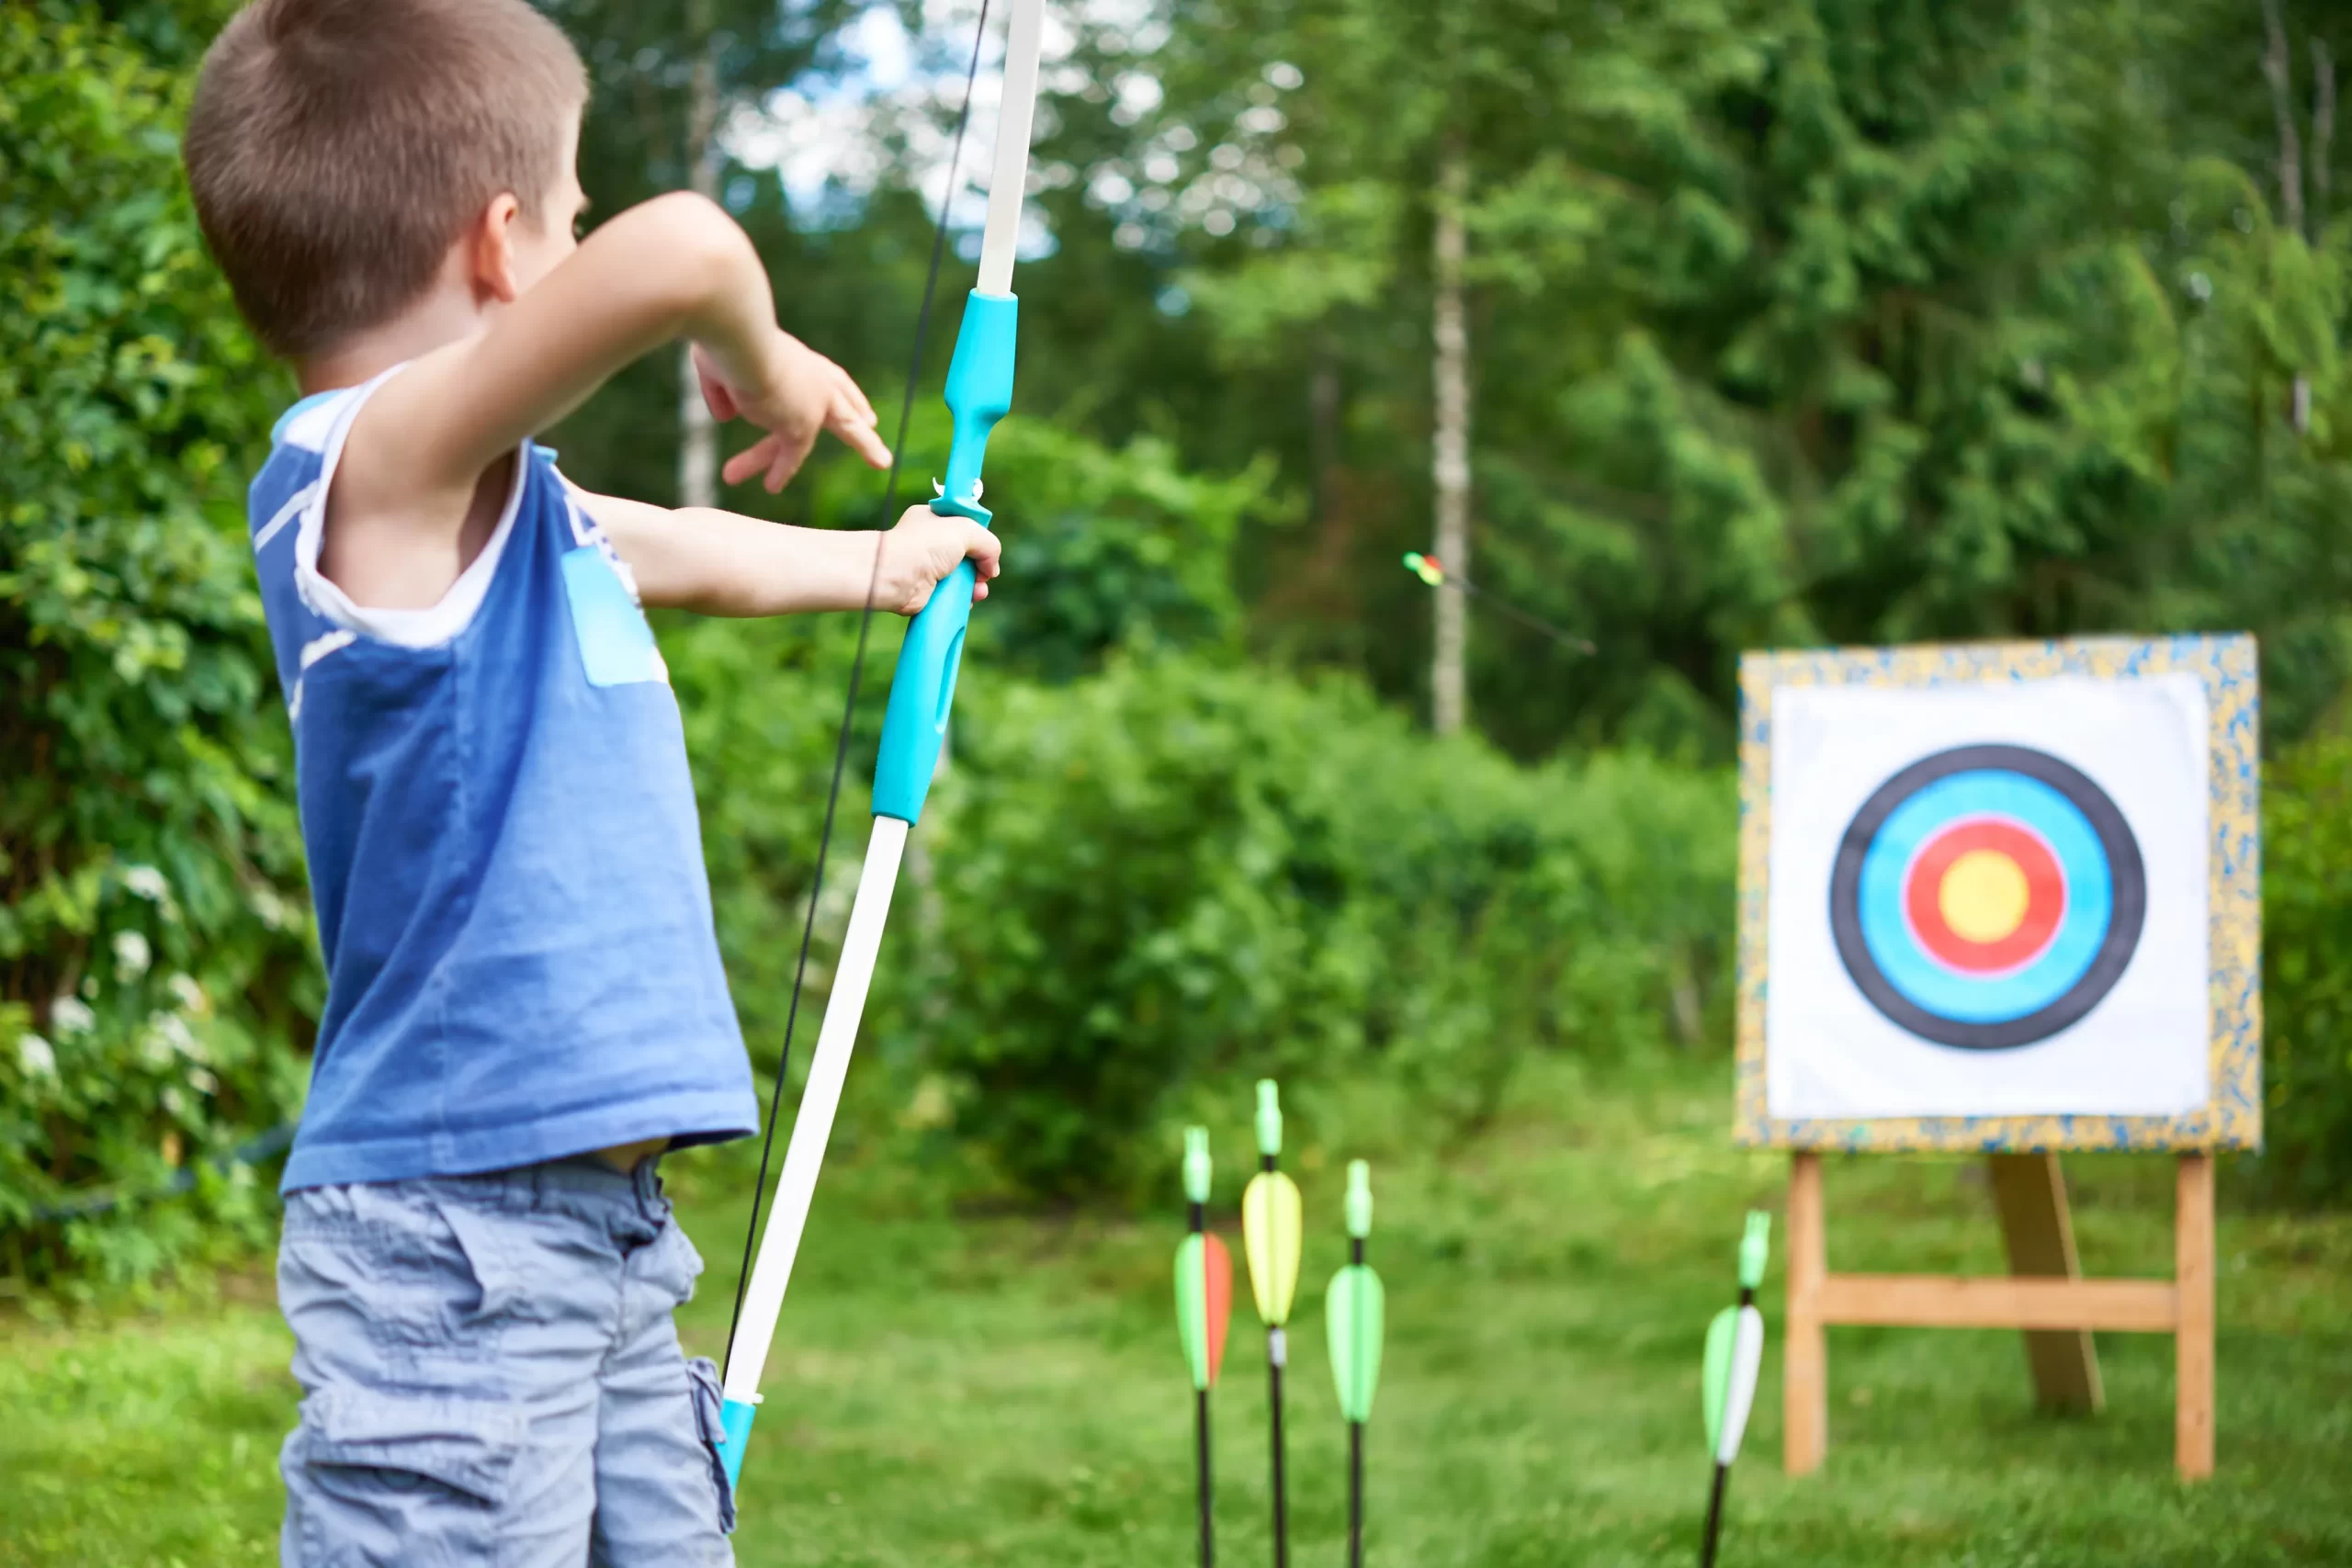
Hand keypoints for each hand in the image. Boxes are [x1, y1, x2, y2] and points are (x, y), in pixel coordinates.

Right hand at [696, 336, 890, 490]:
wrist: (737, 332)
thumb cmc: (725, 338)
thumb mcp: (722, 366)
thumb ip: (725, 390)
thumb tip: (727, 415)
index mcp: (800, 359)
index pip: (832, 379)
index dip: (848, 396)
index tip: (866, 414)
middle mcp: (814, 379)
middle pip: (847, 406)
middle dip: (863, 425)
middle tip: (879, 436)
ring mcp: (813, 402)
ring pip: (841, 427)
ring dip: (857, 445)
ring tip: (885, 462)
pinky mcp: (800, 426)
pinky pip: (791, 454)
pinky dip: (780, 470)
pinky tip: (771, 487)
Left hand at [875, 506, 1000, 615]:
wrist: (896, 576)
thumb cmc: (924, 546)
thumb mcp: (965, 530)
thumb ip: (988, 543)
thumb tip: (991, 567)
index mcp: (935, 520)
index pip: (964, 525)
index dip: (979, 537)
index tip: (986, 548)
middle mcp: (931, 543)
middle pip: (968, 554)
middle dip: (982, 566)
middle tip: (985, 574)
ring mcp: (930, 568)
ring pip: (964, 577)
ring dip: (976, 585)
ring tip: (978, 591)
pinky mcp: (929, 591)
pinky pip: (954, 595)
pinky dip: (964, 599)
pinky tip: (968, 600)